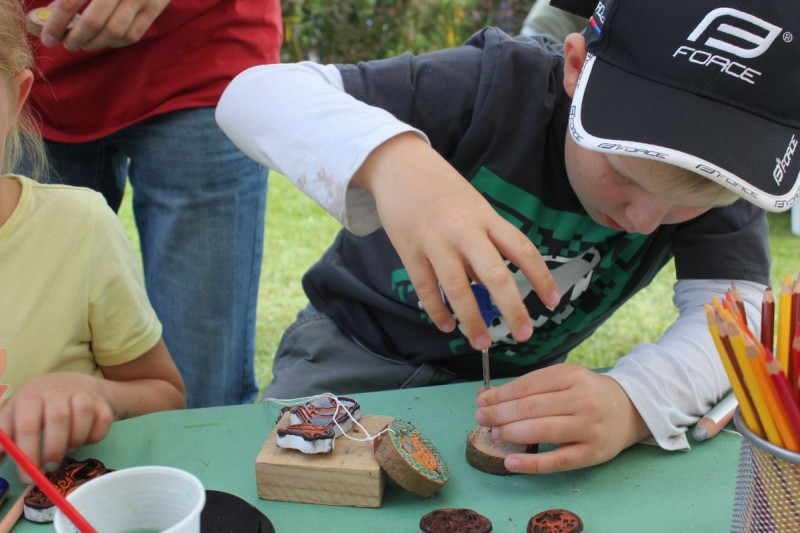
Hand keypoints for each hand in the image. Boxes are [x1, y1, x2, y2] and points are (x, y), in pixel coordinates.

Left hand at [0, 372, 113, 481]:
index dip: (28, 452)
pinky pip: (103, 420)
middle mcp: (57, 391)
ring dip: (77, 439)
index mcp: (31, 396)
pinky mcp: (101, 400)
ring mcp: (82, 393)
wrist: (69, 383)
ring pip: (84, 414)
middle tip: (50, 466)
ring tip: (68, 448)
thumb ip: (3, 439)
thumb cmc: (35, 407)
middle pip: (59, 418)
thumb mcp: (13, 416)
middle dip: (54, 448)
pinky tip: (84, 439)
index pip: (28, 424)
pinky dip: (95, 436)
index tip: (28, 477)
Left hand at [39, 0, 169, 49]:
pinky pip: (132, 35)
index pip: (70, 3)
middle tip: (67, 44)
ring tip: (85, 44)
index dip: (56, 24)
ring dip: (95, 44)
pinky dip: (116, 43)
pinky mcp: (155, 7)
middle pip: (93, 22)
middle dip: (76, 38)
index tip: (48, 38)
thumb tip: (54, 12)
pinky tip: (106, 40)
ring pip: (114, 32)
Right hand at [353, 133, 559, 349]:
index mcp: (486, 217)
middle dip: (512, 308)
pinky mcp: (409, 251)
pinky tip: (448, 326)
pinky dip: (437, 311)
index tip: (553, 302)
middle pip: (494, 274)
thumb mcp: (473, 207)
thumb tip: (494, 287)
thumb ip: (485, 243)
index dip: (541, 277)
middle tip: (523, 334)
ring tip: (482, 343)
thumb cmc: (442, 189)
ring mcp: (434, 241)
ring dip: (472, 320)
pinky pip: (426, 288)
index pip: (522, 249)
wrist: (399, 165)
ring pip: (457, 288)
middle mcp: (464, 230)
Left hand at [474, 363, 650, 472]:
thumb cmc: (586, 393)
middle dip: (500, 414)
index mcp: (572, 376)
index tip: (481, 401)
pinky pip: (557, 461)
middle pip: (532, 407)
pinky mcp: (592, 453)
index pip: (528, 386)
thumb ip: (529, 387)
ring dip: (512, 433)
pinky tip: (510, 462)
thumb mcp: (563, 379)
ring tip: (494, 434)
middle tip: (481, 418)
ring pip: (542, 431)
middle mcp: (583, 400)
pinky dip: (531, 463)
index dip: (501, 395)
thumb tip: (486, 397)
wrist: (629, 410)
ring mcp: (589, 427)